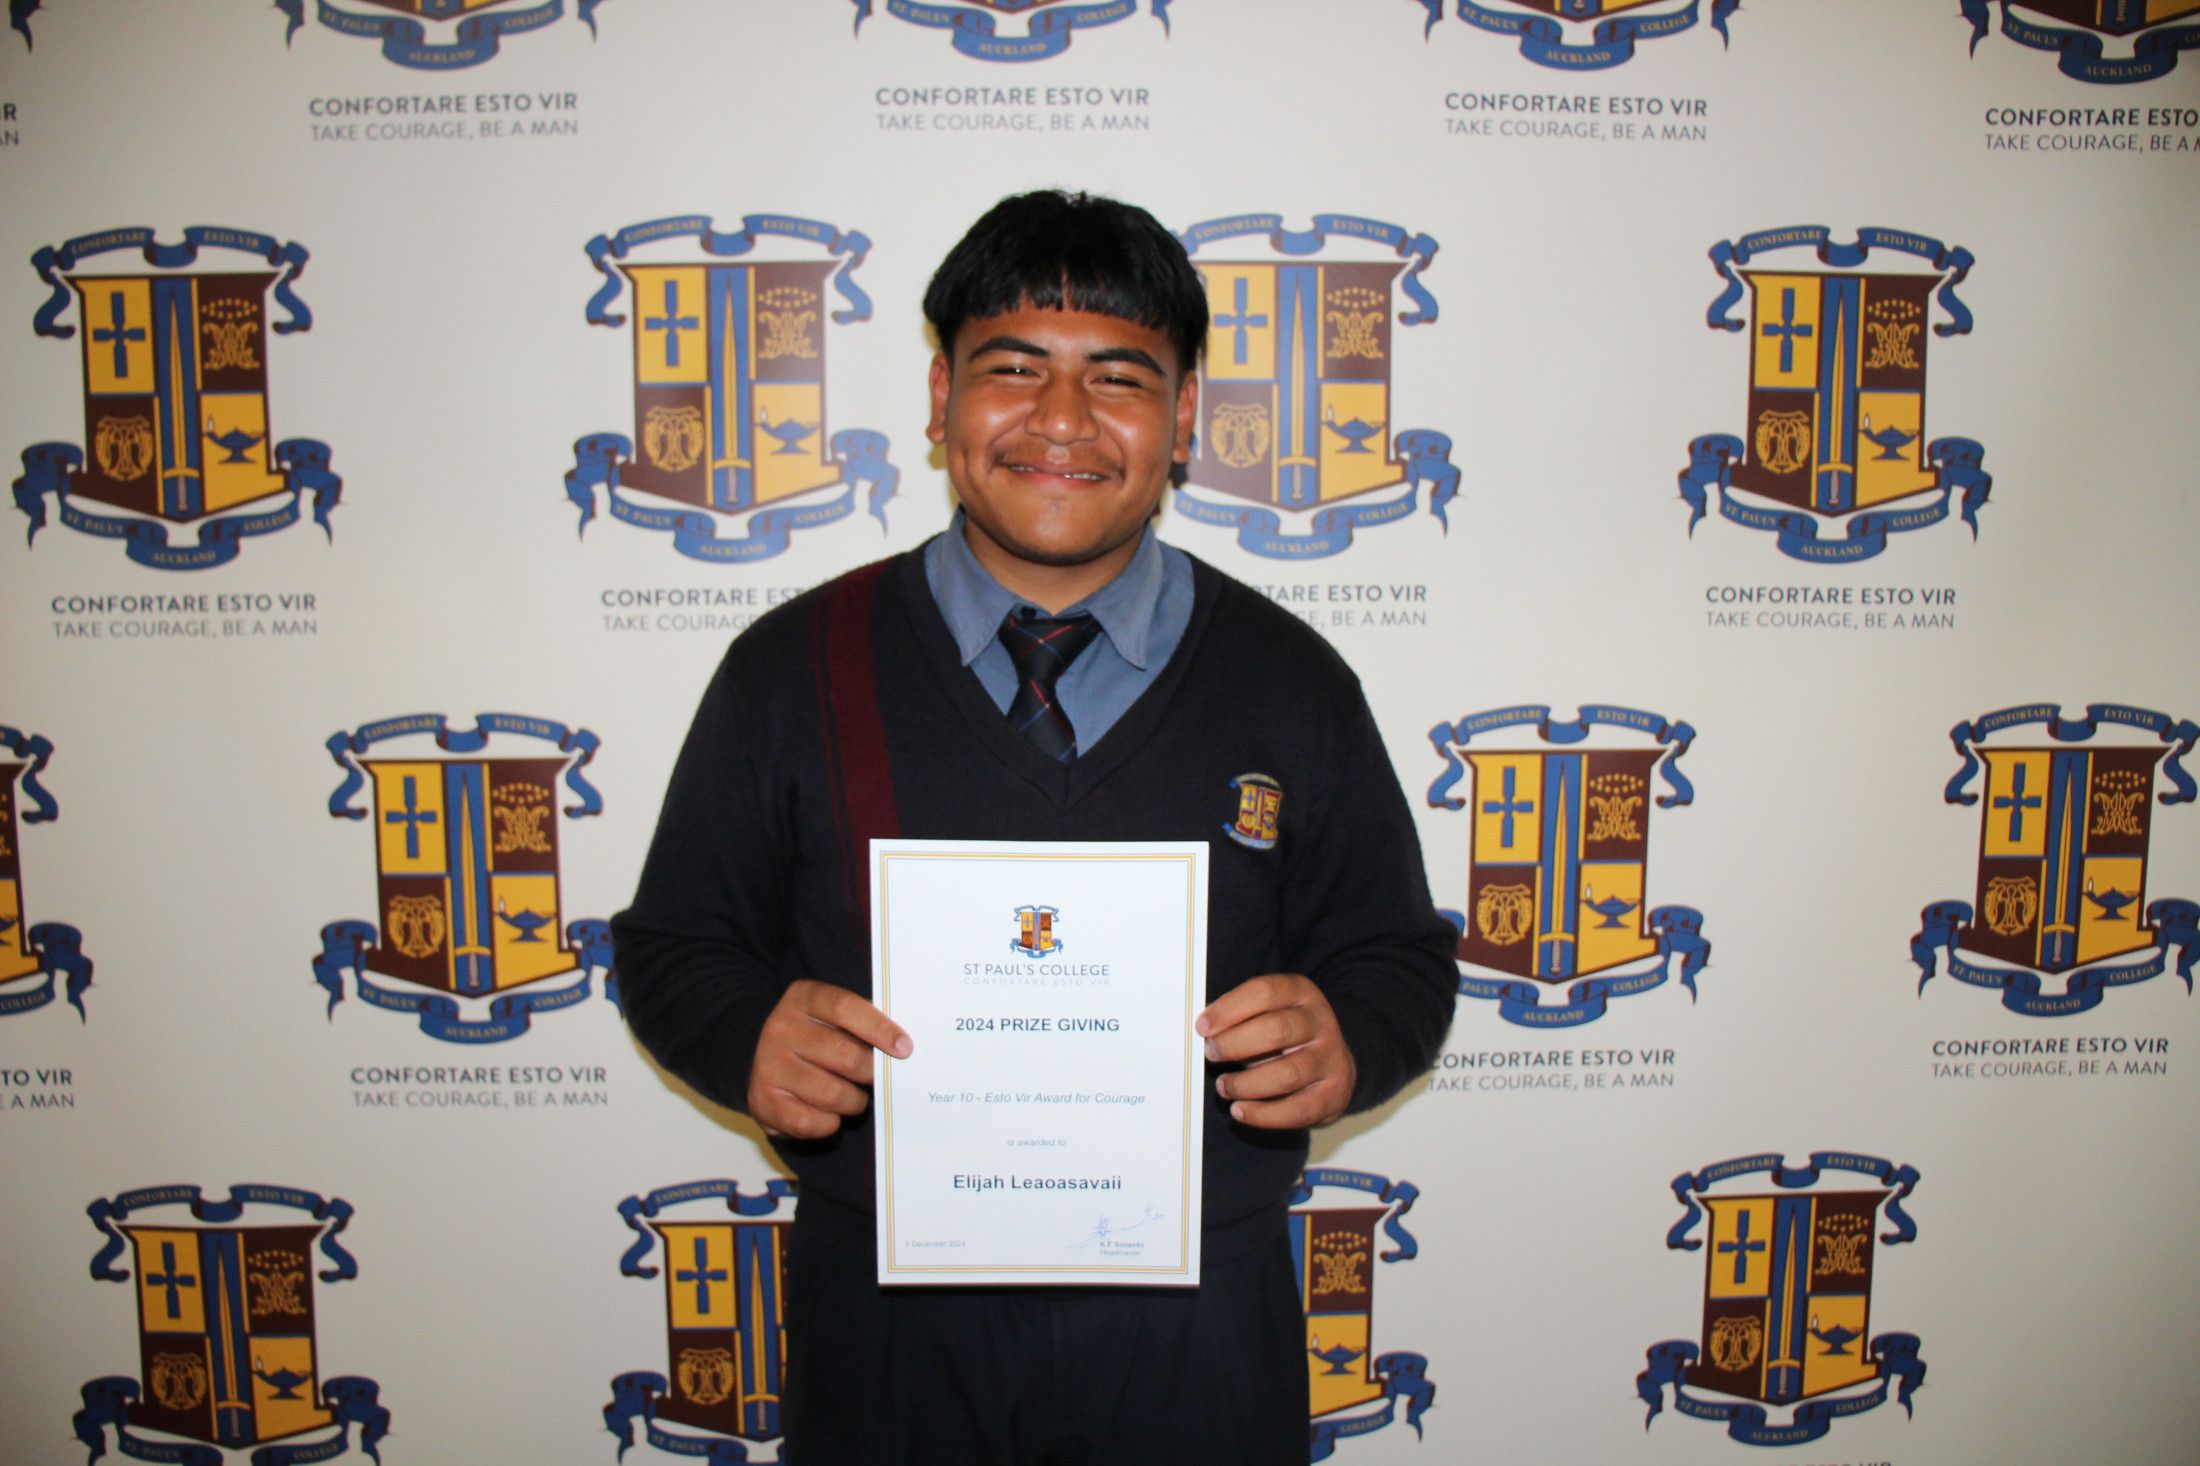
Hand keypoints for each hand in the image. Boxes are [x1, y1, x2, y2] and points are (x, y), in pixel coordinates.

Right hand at [746, 979, 911, 1139]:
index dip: (879, 1028)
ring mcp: (769, 1066)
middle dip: (871, 1073)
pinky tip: (829, 1113)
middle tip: (876, 1078)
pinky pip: (812, 1122)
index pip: (845, 1008)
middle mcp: (781, 1028)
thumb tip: (901, 1045)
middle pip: (846, 1057)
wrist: (759, 1059)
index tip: (904, 1048)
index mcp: (803, 998)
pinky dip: (830, 1123)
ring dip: (853, 1101)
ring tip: (853, 1097)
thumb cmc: (814, 1037)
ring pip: (833, 1094)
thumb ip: (862, 1021)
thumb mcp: (832, 1016)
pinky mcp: (763, 1101)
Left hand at [1195, 973, 1355, 1129]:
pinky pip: (1298, 1110)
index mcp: (1300, 993)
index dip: (1229, 1009)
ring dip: (1246, 1084)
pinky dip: (1263, 1115)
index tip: (1202, 1027)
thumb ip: (1238, 1016)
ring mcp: (1331, 1058)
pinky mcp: (1335, 1094)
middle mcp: (1320, 1022)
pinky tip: (1240, 1111)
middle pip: (1277, 1030)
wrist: (1332, 1064)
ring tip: (1223, 1086)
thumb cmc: (1285, 1036)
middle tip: (1211, 1054)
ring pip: (1287, 1074)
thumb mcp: (1267, 1013)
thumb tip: (1204, 1028)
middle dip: (1235, 1044)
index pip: (1265, 992)